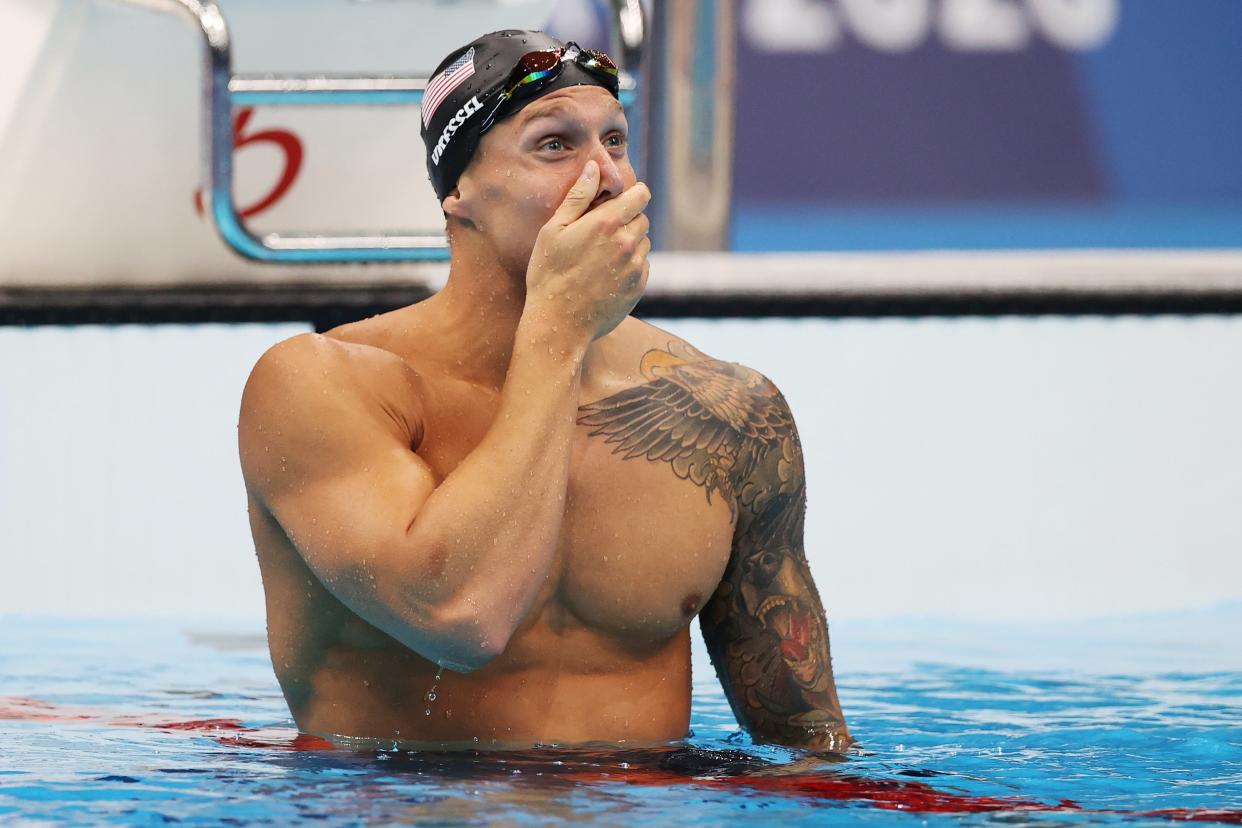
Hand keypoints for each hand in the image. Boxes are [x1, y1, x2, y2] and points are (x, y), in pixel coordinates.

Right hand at [524, 160, 651, 341]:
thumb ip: (577, 197)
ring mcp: (635, 267)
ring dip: (629, 243)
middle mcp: (628, 243)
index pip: (641, 195)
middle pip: (643, 218)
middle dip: (627, 219)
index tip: (619, 200)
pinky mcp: (638, 288)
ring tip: (600, 257)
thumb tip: (594, 168)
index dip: (632, 194)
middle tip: (601, 233)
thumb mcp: (554, 230)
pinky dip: (629, 266)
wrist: (558, 324)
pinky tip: (605, 276)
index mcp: (608, 223)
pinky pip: (641, 266)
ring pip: (643, 243)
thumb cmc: (549, 274)